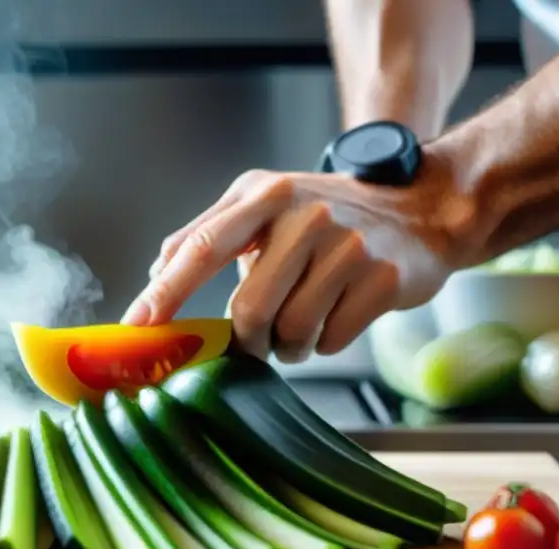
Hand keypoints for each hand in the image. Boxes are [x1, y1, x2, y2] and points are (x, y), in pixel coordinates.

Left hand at [122, 155, 476, 361]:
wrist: (420, 212)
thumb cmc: (330, 217)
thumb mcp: (267, 204)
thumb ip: (210, 231)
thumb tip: (157, 269)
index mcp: (265, 194)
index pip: (202, 248)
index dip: (166, 292)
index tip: (137, 325)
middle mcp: (304, 214)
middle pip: (250, 311)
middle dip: (250, 340)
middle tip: (259, 340)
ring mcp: (348, 246)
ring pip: (293, 332)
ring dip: (292, 344)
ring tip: (307, 321)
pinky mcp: (383, 278)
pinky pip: (332, 339)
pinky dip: (328, 340)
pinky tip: (340, 313)